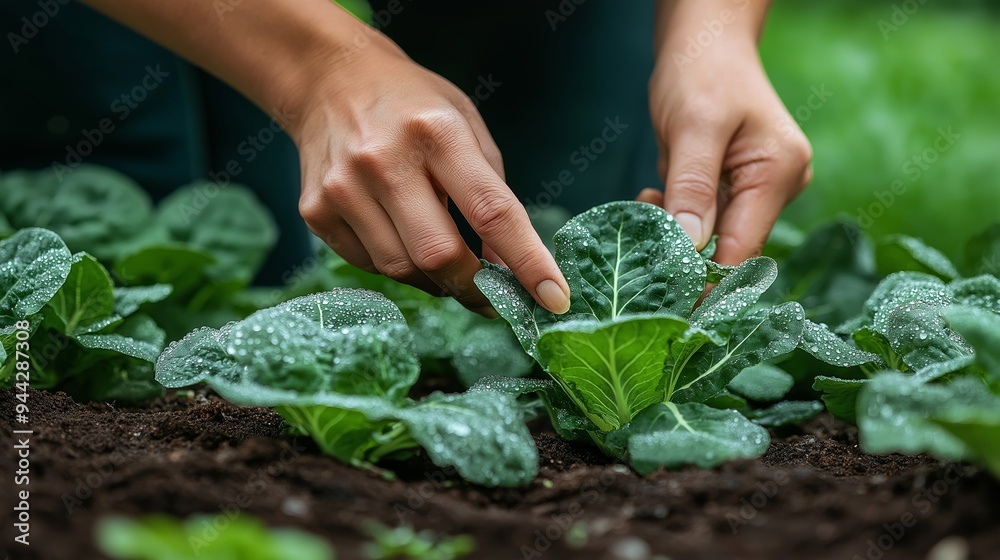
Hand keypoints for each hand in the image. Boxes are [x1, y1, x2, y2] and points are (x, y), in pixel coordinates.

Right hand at [292, 32, 569, 314]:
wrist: (329, 79)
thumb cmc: (413, 106)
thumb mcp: (466, 126)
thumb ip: (492, 195)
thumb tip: (505, 267)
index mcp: (438, 132)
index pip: (492, 212)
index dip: (527, 263)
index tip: (554, 300)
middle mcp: (386, 160)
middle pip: (440, 255)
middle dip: (475, 286)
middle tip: (493, 295)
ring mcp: (344, 188)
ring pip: (402, 269)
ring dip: (435, 279)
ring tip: (444, 259)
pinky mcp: (315, 210)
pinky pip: (369, 265)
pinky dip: (397, 265)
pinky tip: (401, 236)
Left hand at [640, 21, 811, 264]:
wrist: (705, 41)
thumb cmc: (702, 71)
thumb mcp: (693, 126)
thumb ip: (692, 187)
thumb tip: (688, 247)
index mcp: (778, 172)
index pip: (742, 249)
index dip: (707, 282)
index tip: (670, 307)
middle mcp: (777, 185)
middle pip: (729, 247)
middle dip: (684, 255)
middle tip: (641, 250)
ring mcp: (758, 187)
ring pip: (712, 235)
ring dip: (675, 232)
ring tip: (647, 204)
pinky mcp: (736, 186)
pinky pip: (704, 217)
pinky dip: (676, 215)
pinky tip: (655, 197)